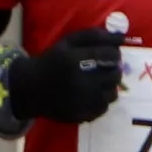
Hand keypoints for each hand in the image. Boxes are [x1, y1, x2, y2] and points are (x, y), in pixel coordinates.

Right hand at [9, 25, 127, 126]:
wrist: (30, 88)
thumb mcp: (67, 42)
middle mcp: (79, 81)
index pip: (109, 55)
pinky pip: (104, 108)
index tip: (111, 54)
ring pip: (112, 94)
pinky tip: (91, 95)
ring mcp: (82, 101)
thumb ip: (93, 36)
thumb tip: (120, 37)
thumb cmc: (52, 61)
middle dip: (114, 70)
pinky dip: (101, 100)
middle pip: (114, 76)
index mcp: (73, 60)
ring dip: (109, 86)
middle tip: (107, 69)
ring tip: (99, 82)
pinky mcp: (82, 115)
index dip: (114, 54)